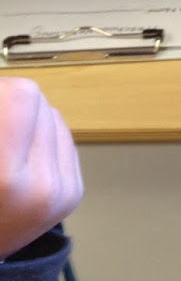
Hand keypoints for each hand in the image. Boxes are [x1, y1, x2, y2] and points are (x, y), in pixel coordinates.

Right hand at [0, 80, 82, 255]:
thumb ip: (1, 121)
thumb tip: (6, 87)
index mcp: (7, 179)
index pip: (22, 96)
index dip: (1, 90)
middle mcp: (44, 186)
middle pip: (39, 102)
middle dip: (9, 104)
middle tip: (0, 125)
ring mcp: (63, 191)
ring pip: (53, 115)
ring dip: (26, 119)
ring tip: (5, 142)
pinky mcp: (73, 193)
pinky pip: (64, 137)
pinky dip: (40, 137)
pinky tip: (18, 155)